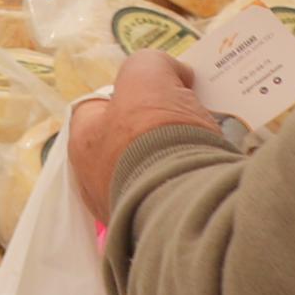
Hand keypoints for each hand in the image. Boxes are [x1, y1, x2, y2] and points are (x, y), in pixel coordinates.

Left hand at [68, 52, 218, 219]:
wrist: (184, 202)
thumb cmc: (153, 132)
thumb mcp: (148, 75)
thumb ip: (154, 65)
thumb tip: (176, 74)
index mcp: (82, 140)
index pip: (100, 107)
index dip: (132, 94)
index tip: (166, 93)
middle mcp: (93, 177)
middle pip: (129, 140)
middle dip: (158, 129)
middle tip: (192, 120)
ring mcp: (123, 208)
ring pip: (153, 171)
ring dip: (178, 159)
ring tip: (210, 148)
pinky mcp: (154, 229)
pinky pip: (172, 199)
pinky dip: (190, 187)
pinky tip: (212, 176)